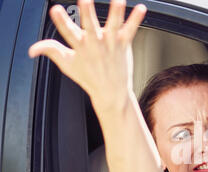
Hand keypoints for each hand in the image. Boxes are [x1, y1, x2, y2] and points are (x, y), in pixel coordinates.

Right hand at [28, 0, 145, 108]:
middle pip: (90, 26)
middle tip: (85, 0)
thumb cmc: (89, 77)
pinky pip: (131, 30)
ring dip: (116, 12)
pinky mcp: (124, 45)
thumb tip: (31, 50)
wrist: (111, 92)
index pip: (67, 32)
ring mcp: (111, 44)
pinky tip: (141, 9)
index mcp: (80, 47)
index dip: (61, 20)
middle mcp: (96, 44)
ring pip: (113, 26)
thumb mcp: (67, 65)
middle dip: (87, 12)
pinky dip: (136, 19)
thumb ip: (50, 51)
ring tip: (119, 0)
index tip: (55, 9)